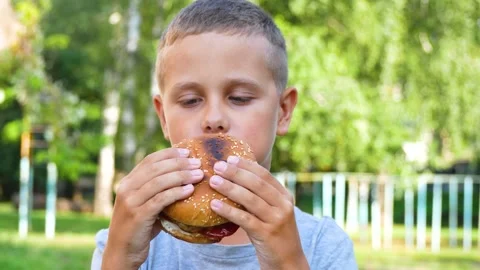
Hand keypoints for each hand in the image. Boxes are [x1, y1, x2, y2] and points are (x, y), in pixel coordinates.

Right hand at [102, 148, 203, 269]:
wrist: (122, 251)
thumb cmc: (139, 226)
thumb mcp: (145, 203)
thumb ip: (158, 190)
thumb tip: (185, 175)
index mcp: (128, 181)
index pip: (149, 160)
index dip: (169, 154)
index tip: (187, 152)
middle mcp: (127, 188)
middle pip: (156, 168)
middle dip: (179, 163)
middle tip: (198, 163)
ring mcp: (131, 202)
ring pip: (159, 182)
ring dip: (182, 176)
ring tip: (199, 175)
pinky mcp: (138, 216)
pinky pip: (160, 200)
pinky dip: (176, 192)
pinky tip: (190, 190)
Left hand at [209, 156, 308, 269]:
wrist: (288, 261)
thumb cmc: (274, 233)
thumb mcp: (273, 211)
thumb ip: (261, 196)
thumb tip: (236, 177)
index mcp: (285, 196)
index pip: (265, 175)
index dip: (246, 165)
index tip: (229, 158)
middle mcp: (283, 205)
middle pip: (256, 184)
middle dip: (235, 173)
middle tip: (217, 166)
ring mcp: (276, 220)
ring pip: (250, 200)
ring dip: (229, 188)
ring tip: (213, 181)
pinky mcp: (267, 234)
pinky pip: (244, 219)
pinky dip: (228, 211)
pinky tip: (214, 205)